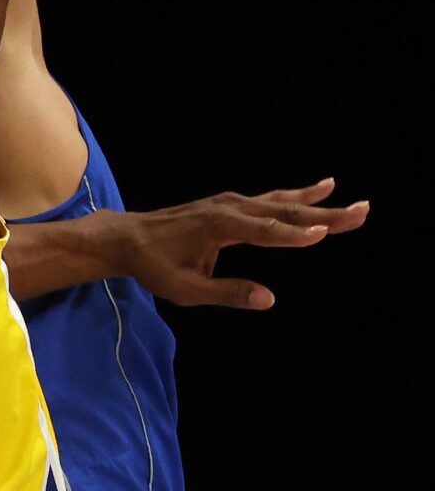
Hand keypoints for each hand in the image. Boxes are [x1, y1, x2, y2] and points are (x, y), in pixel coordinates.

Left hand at [122, 179, 368, 310]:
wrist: (127, 237)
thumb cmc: (155, 267)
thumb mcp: (186, 290)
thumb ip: (227, 293)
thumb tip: (269, 299)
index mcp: (218, 227)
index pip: (266, 233)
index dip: (296, 236)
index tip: (325, 234)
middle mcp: (228, 209)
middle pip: (282, 212)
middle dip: (324, 213)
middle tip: (362, 211)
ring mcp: (229, 203)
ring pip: (279, 202)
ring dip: (314, 201)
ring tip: (345, 194)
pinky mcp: (229, 205)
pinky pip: (268, 200)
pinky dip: (294, 196)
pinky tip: (314, 192)